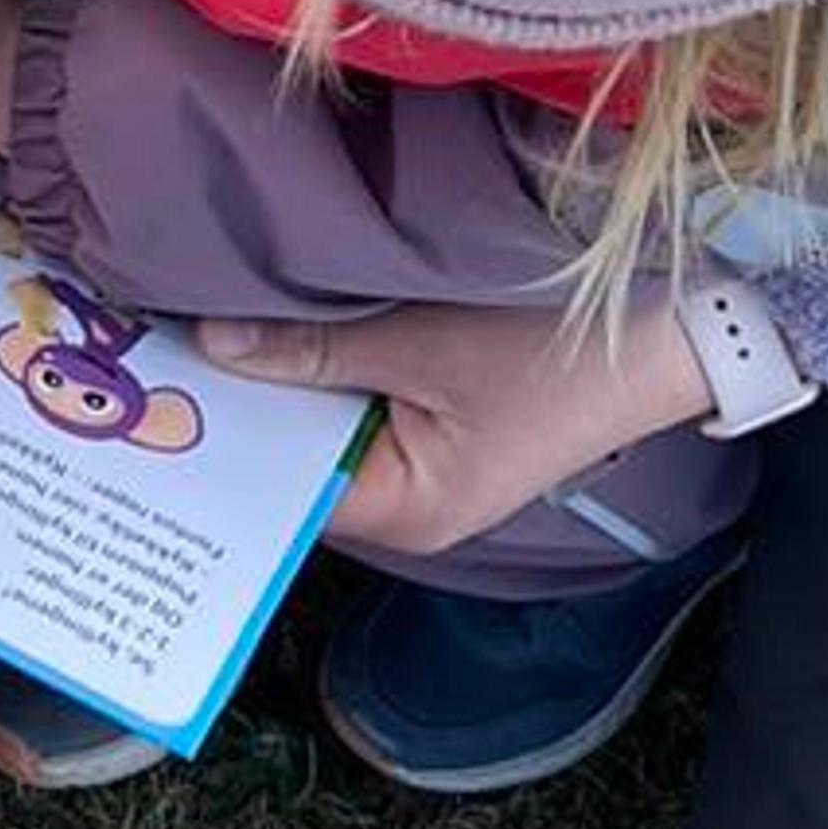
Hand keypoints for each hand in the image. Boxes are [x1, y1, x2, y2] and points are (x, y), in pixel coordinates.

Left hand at [198, 295, 711, 561]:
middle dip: (247, 402)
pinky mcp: (448, 414)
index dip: (224, 443)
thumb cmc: (553, 345)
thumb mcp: (421, 339)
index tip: (155, 396)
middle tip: (159, 345)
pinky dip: (328, 358)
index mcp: (407, 510)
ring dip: (287, 373)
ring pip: (330, 419)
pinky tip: (279, 317)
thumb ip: (311, 345)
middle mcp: (413, 501)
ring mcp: (431, 458)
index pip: (285, 492)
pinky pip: (363, 393)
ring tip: (202, 324)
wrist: (672, 322)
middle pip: (301, 456)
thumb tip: (211, 342)